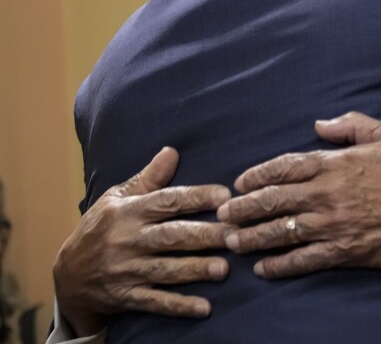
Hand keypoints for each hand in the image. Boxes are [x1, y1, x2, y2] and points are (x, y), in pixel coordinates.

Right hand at [53, 147, 231, 336]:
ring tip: (224, 268)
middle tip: (234, 234)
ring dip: (195, 270)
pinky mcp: (127, 297)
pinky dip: (179, 306)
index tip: (224, 195)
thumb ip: (148, 178)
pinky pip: (155, 302)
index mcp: (129, 212)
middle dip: (204, 235)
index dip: (195, 197)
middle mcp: (128, 241)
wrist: (67, 276)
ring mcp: (127, 271)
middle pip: (171, 236)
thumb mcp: (116, 198)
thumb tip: (172, 151)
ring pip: (166, 270)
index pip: (167, 201)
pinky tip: (204, 307)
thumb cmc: (100, 228)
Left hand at [218, 112, 380, 278]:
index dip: (256, 175)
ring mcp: (334, 225)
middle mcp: (328, 195)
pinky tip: (264, 268)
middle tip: (222, 215)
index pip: (284, 167)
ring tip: (232, 242)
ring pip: (281, 232)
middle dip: (242, 208)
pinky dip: (281, 265)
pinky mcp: (344, 252)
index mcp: (336, 164)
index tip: (238, 183)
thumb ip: (352, 125)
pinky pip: (304, 260)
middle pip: (273, 201)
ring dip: (252, 238)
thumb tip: (319, 124)